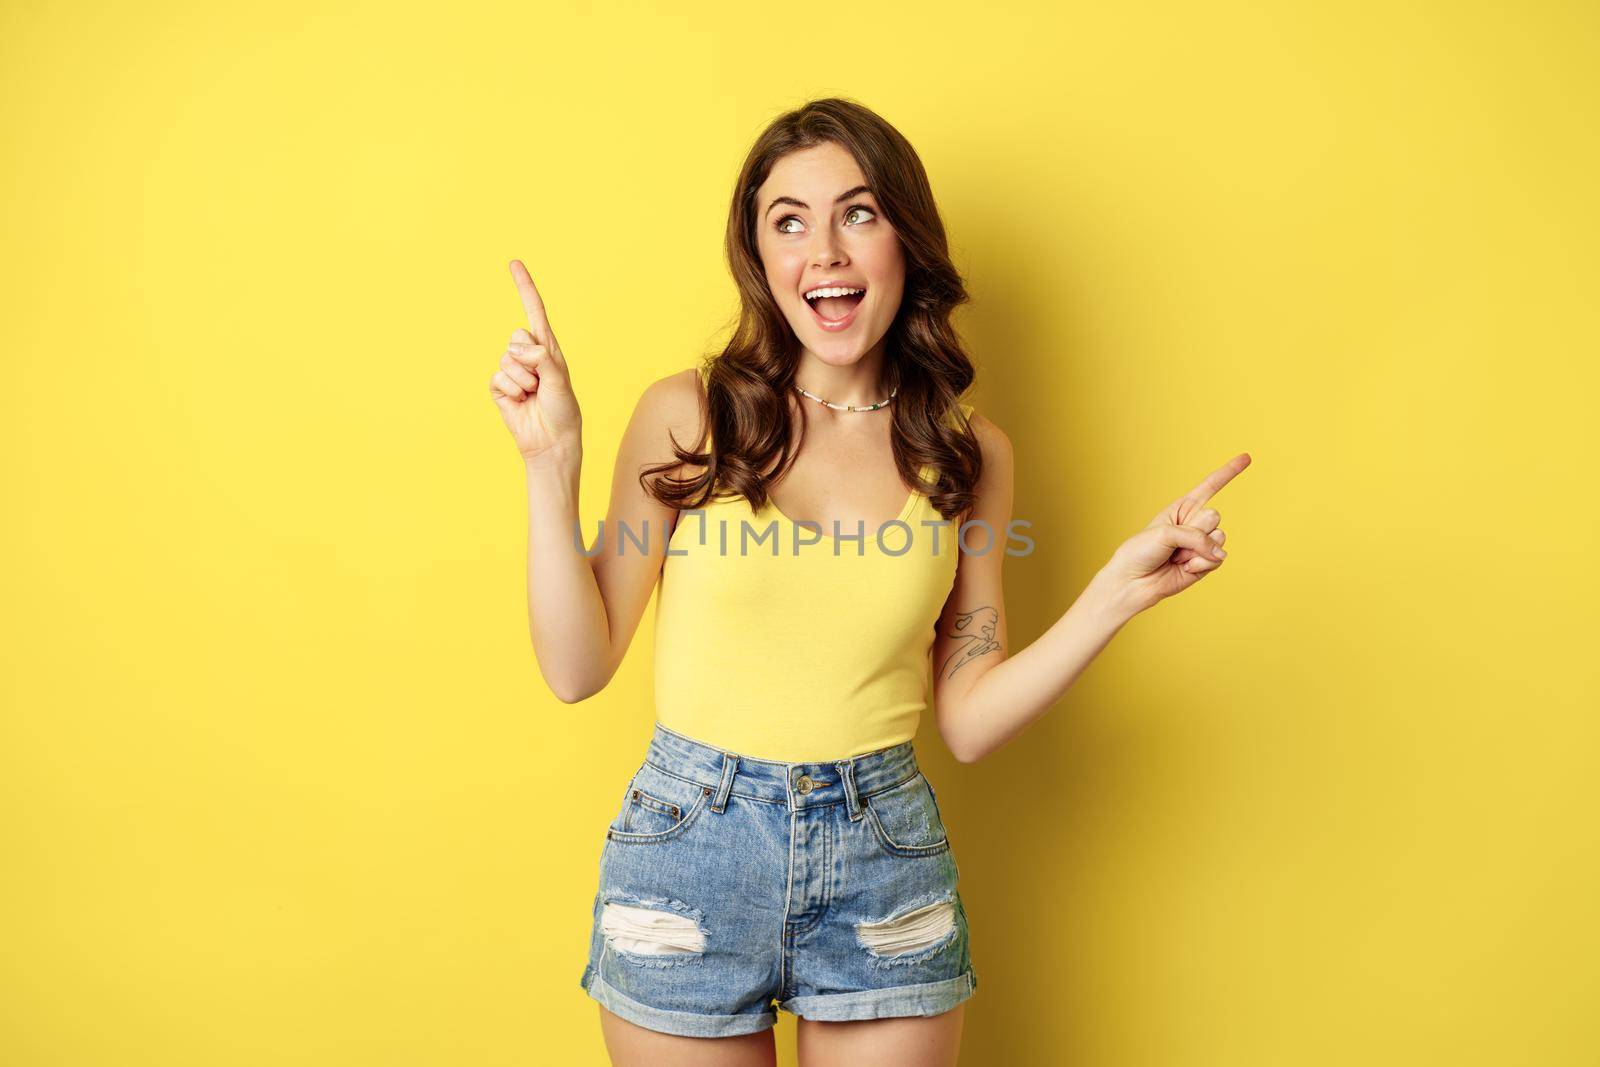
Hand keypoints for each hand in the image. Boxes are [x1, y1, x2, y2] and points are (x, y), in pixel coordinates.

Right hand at [489, 260, 582, 466]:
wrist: (551, 442)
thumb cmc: (563, 411)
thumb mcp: (560, 381)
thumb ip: (544, 359)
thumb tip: (522, 349)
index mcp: (548, 348)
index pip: (534, 311)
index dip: (524, 287)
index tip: (514, 263)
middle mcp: (530, 355)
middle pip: (516, 337)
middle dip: (529, 360)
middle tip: (541, 383)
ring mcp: (513, 370)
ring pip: (506, 359)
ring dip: (522, 380)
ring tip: (534, 395)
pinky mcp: (500, 387)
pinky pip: (497, 378)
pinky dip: (511, 391)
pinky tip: (521, 402)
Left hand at [1094, 453, 1250, 617]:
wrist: (1133, 582)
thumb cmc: (1140, 552)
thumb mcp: (1164, 532)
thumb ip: (1196, 537)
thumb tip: (1220, 554)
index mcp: (1183, 508)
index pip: (1210, 486)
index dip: (1229, 472)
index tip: (1247, 457)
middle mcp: (1195, 523)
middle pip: (1214, 516)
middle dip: (1195, 530)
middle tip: (1173, 543)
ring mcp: (1202, 544)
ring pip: (1219, 538)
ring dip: (1196, 550)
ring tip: (1176, 556)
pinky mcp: (1206, 563)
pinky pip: (1217, 558)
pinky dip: (1200, 563)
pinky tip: (1184, 568)